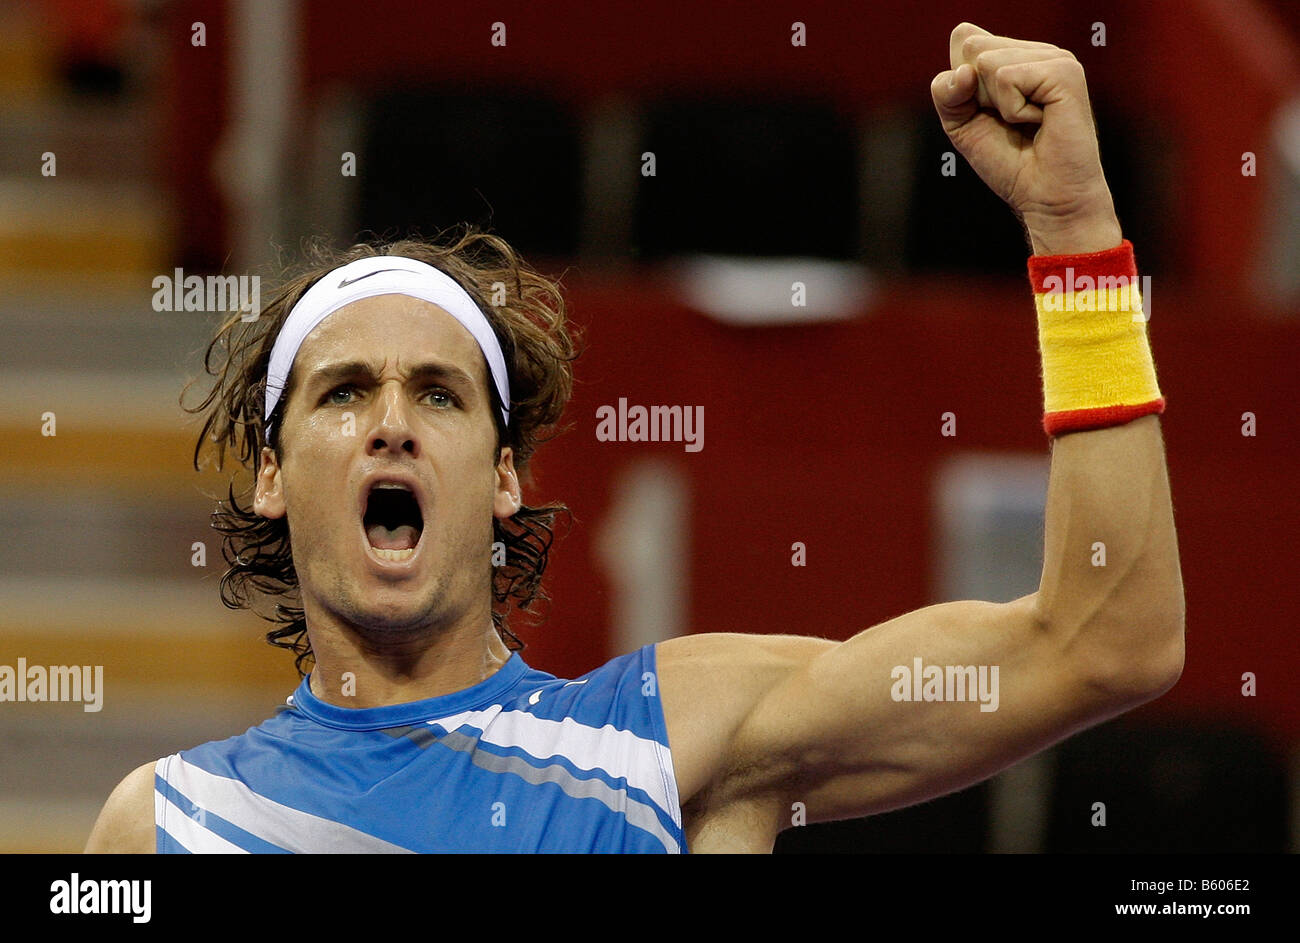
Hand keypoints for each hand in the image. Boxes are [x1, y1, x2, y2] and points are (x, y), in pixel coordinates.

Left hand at [931, 22, 1121, 254]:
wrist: (1045, 197)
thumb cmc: (1010, 162)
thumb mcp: (960, 124)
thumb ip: (946, 92)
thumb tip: (965, 71)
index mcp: (1016, 55)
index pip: (964, 39)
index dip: (960, 84)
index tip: (988, 113)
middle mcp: (1036, 51)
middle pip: (973, 47)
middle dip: (977, 95)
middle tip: (1009, 121)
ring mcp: (1054, 58)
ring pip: (988, 62)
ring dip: (997, 106)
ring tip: (1027, 123)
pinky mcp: (1065, 72)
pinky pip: (1007, 78)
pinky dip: (1013, 110)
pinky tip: (1040, 122)